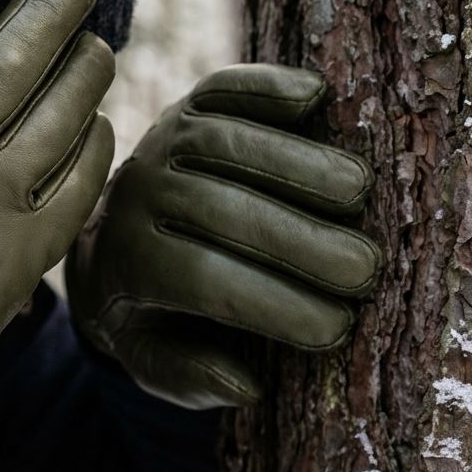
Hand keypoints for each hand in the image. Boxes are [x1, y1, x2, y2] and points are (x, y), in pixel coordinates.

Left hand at [66, 64, 380, 409]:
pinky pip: (224, 89)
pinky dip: (267, 87)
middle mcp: (136, 194)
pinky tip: (319, 96)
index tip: (335, 328)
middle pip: (218, 210)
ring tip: (360, 193)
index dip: (270, 305)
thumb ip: (187, 375)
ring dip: (296, 163)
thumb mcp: (150, 360)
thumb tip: (245, 384)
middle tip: (365, 269)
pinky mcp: (187, 106)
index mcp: (127, 262)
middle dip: (297, 239)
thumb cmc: (146, 310)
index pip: (200, 280)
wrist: (106, 238)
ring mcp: (161, 143)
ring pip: (226, 144)